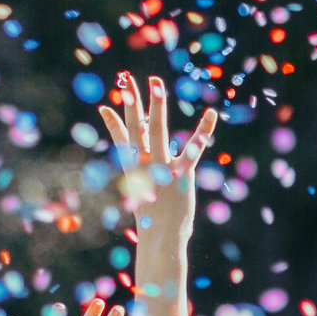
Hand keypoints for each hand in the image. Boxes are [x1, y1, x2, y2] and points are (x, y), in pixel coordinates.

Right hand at [98, 73, 217, 272]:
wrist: (161, 237)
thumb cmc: (152, 214)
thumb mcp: (140, 191)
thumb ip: (138, 172)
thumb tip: (134, 164)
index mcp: (134, 168)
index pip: (121, 139)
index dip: (113, 121)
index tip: (105, 105)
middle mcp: (144, 163)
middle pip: (135, 126)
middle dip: (132, 101)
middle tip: (127, 78)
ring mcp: (162, 167)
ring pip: (157, 130)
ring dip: (155, 106)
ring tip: (155, 83)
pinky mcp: (182, 173)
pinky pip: (194, 147)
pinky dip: (203, 129)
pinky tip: (211, 113)